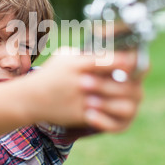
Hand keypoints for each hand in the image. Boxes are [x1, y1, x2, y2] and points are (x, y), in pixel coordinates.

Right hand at [28, 47, 145, 132]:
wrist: (31, 98)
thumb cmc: (50, 74)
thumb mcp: (64, 56)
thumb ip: (86, 53)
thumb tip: (108, 47)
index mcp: (79, 64)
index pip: (109, 61)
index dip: (127, 61)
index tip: (133, 62)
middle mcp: (81, 81)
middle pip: (116, 83)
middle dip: (128, 83)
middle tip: (133, 81)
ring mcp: (81, 100)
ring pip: (114, 102)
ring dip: (122, 99)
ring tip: (126, 96)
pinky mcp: (80, 115)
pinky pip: (104, 116)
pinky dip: (110, 113)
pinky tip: (112, 108)